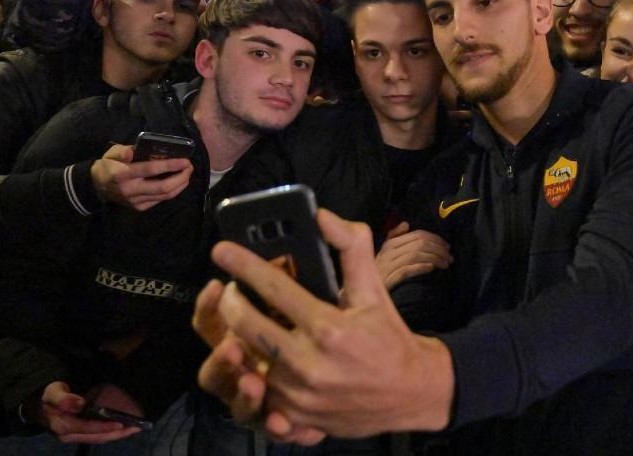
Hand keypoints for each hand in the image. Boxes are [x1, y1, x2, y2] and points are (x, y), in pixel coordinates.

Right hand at [36, 381, 140, 443]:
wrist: (37, 405)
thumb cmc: (47, 397)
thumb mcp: (52, 393)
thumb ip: (63, 398)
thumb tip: (79, 404)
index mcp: (62, 425)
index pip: (87, 428)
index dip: (104, 427)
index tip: (121, 423)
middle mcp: (68, 435)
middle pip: (96, 437)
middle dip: (117, 434)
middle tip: (137, 427)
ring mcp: (73, 436)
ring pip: (98, 439)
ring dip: (116, 435)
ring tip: (134, 429)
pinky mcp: (77, 435)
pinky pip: (96, 436)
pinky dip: (110, 433)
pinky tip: (122, 429)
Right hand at [91, 143, 192, 210]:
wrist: (96, 187)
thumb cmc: (108, 165)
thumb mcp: (110, 153)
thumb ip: (122, 151)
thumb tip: (133, 151)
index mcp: (123, 174)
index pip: (150, 170)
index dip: (170, 165)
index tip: (185, 160)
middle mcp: (131, 190)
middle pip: (163, 187)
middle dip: (181, 177)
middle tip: (190, 167)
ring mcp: (135, 201)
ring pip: (165, 196)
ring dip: (180, 185)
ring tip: (187, 173)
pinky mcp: (139, 208)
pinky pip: (161, 200)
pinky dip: (173, 191)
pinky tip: (178, 182)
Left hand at [196, 209, 453, 443]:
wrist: (409, 393)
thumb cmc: (388, 336)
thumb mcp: (375, 290)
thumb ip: (351, 248)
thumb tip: (322, 217)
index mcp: (329, 328)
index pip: (275, 288)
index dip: (244, 264)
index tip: (222, 249)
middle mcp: (309, 363)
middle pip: (246, 325)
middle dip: (232, 300)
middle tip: (232, 287)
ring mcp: (299, 394)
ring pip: (247, 357)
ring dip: (239, 334)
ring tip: (245, 316)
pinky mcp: (295, 416)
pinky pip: (256, 388)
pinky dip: (251, 367)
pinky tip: (256, 352)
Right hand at [376, 222, 452, 289]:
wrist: (363, 291)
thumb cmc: (379, 270)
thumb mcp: (385, 251)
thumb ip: (394, 236)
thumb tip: (406, 224)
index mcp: (391, 243)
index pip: (418, 234)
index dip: (436, 239)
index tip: (447, 246)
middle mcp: (390, 251)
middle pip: (420, 244)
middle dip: (438, 249)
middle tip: (450, 256)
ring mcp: (389, 264)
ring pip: (416, 255)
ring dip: (435, 258)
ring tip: (445, 264)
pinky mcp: (390, 278)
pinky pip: (408, 270)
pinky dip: (422, 267)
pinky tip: (431, 269)